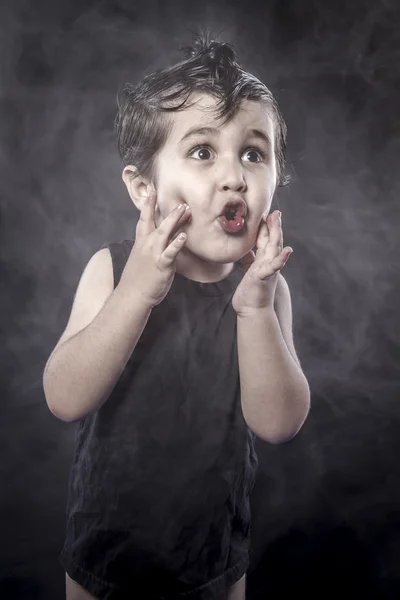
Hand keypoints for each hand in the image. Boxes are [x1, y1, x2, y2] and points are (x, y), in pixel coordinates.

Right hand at [120, 187, 191, 307]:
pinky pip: (171, 252)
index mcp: (141, 242)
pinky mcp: (162, 264)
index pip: (144, 219)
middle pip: (154, 221)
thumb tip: (163, 239)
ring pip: (165, 232)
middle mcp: (146, 244)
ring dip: (174, 219)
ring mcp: (154, 254)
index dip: (148, 205)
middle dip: (163, 207)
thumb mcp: (142, 258)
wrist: (132, 295)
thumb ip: (152, 246)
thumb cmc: (138, 278)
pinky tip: (184, 235)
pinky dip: (177, 243)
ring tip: (184, 209)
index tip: (152, 191)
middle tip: (173, 196)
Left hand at [232, 210, 292, 314]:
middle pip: (273, 241)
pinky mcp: (264, 278)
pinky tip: (287, 251)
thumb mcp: (248, 272)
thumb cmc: (250, 294)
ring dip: (276, 234)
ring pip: (274, 249)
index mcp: (263, 262)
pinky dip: (281, 259)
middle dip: (274, 226)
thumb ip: (249, 261)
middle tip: (276, 211)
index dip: (266, 227)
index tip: (265, 214)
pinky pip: (273, 267)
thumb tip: (245, 251)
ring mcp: (268, 270)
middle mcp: (268, 264)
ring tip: (277, 220)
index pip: (265, 240)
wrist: (253, 311)